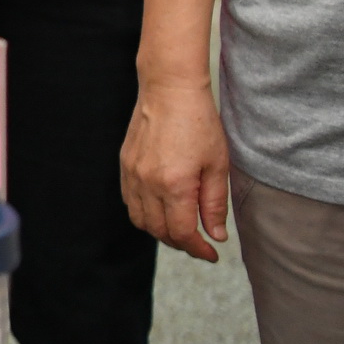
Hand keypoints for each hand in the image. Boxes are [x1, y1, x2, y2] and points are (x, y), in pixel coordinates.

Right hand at [121, 77, 231, 262]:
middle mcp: (148, 183)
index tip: (211, 253)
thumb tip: (215, 235)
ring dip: (160, 231)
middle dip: (181, 243)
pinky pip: (129, 201)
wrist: (169, 90)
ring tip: (181, 227)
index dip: (198, 249)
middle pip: (159, 231)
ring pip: (140, 220)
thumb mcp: (218, 165)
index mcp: (174, 185)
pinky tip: (161, 209)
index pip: (182, 233)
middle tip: (200, 242)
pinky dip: (144, 214)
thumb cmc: (199, 123)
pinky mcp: (125, 165)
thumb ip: (214, 204)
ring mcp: (132, 174)